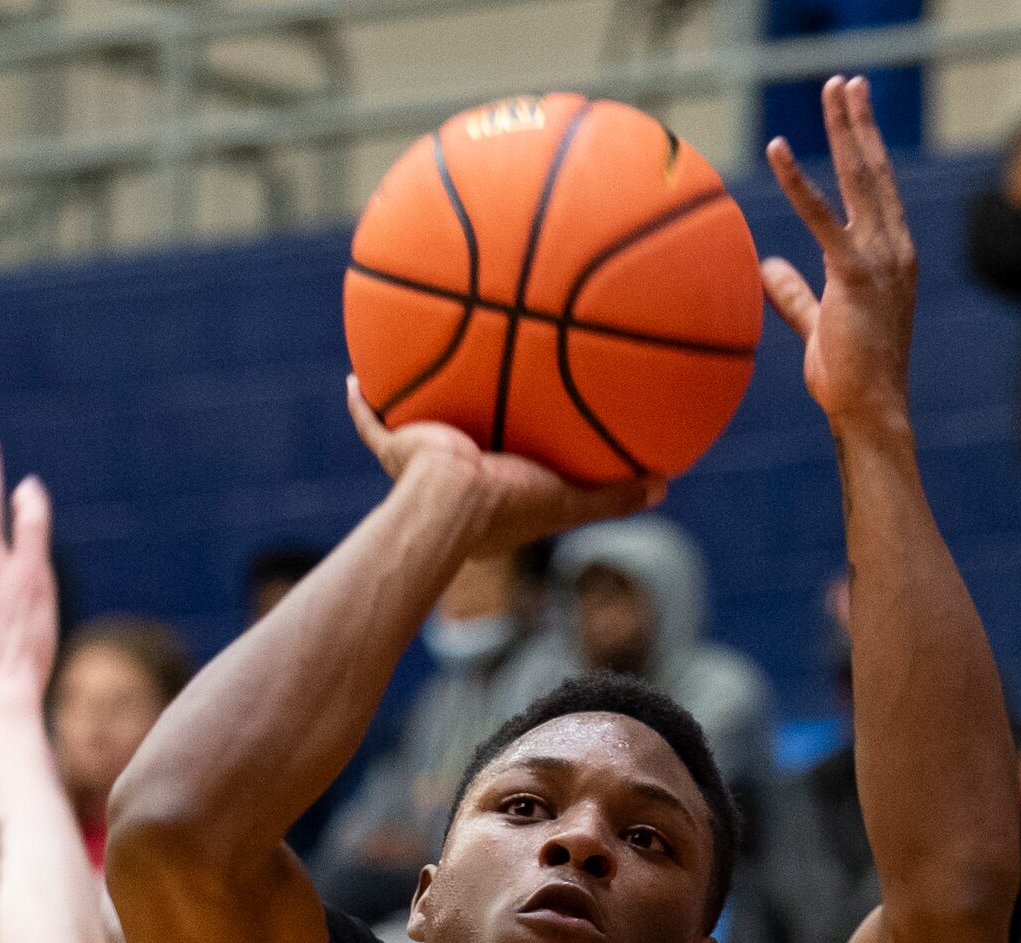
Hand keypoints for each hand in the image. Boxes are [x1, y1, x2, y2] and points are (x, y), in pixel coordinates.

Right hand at [343, 377, 661, 563]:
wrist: (449, 502)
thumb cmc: (507, 505)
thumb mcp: (570, 501)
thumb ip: (614, 495)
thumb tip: (665, 483)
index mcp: (490, 491)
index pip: (506, 463)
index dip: (515, 445)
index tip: (525, 420)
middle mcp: (451, 474)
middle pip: (459, 433)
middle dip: (462, 412)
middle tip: (472, 380)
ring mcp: (418, 459)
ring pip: (412, 424)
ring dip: (411, 397)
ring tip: (415, 359)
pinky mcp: (392, 448)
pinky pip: (371, 418)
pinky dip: (361, 399)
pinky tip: (355, 373)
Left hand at [762, 78, 918, 435]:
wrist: (870, 410)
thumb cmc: (847, 375)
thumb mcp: (819, 323)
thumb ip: (795, 292)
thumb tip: (768, 268)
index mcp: (892, 254)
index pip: (877, 188)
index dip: (866, 146)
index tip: (854, 111)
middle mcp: (895, 247)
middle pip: (875, 170)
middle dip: (861, 122)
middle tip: (847, 82)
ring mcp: (882, 258)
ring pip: (862, 178)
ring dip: (847, 129)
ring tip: (835, 88)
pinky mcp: (856, 276)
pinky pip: (823, 218)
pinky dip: (800, 180)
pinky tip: (780, 148)